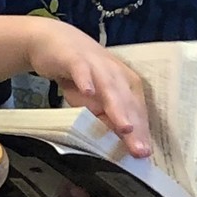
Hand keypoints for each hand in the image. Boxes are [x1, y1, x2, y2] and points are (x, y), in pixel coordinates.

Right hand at [24, 18, 151, 157]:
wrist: (53, 40)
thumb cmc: (80, 73)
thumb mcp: (94, 98)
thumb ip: (106, 116)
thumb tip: (118, 140)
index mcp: (124, 82)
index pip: (136, 110)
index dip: (141, 132)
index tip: (144, 155)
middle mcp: (115, 72)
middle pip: (127, 102)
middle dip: (134, 127)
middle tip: (139, 150)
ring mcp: (95, 64)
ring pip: (109, 87)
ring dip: (117, 107)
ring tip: (125, 128)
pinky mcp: (74, 59)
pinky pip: (81, 71)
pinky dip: (85, 81)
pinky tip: (88, 93)